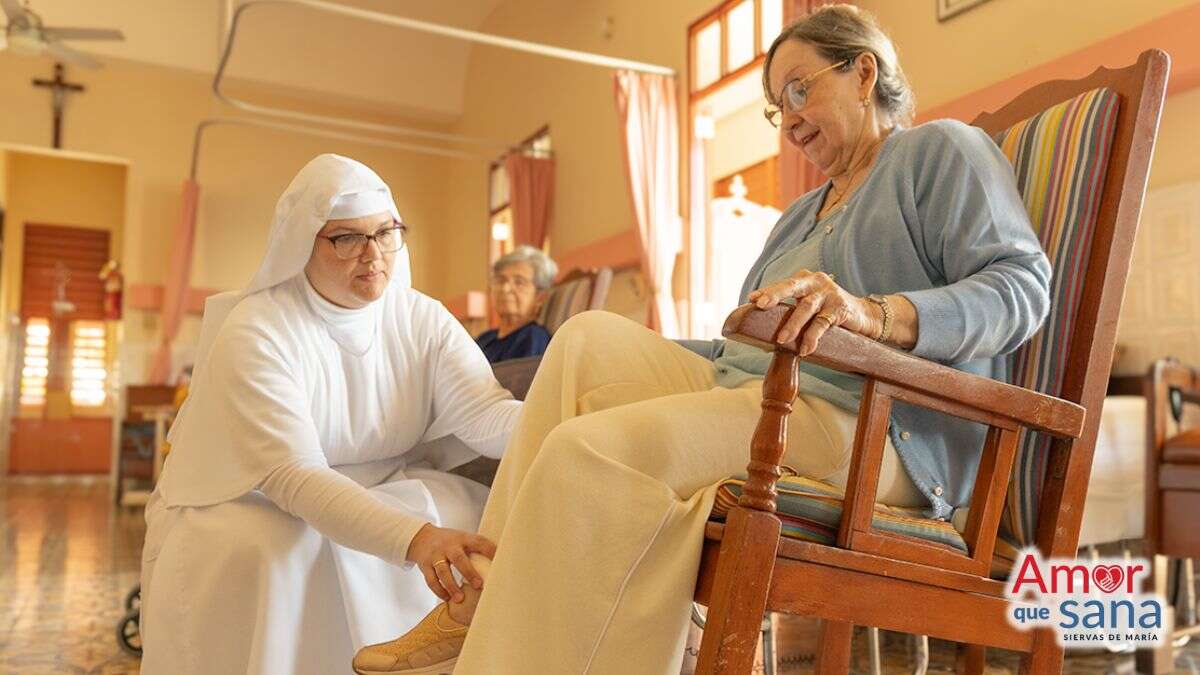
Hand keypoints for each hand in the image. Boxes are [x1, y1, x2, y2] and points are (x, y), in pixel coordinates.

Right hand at [406, 524, 496, 602]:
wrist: (422, 538)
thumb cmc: (450, 542)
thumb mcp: (463, 539)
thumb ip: (477, 549)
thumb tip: (499, 563)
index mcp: (462, 538)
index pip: (478, 542)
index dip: (490, 550)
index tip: (501, 561)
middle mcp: (449, 546)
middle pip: (459, 559)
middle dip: (469, 573)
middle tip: (479, 585)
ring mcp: (435, 556)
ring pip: (443, 572)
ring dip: (452, 586)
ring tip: (460, 598)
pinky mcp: (425, 565)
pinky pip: (431, 580)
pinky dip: (439, 590)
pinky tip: (447, 598)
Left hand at [747, 270, 879, 355]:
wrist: (863, 315)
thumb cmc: (828, 312)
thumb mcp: (809, 308)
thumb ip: (790, 316)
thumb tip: (763, 342)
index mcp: (804, 280)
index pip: (782, 285)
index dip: (767, 291)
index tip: (751, 299)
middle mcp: (816, 282)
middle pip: (792, 286)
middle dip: (775, 294)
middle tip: (761, 304)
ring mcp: (829, 293)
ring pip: (806, 307)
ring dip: (793, 324)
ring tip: (781, 339)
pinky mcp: (840, 308)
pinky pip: (822, 323)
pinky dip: (812, 337)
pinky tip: (805, 349)